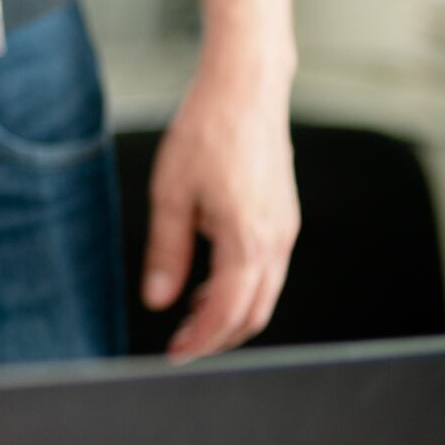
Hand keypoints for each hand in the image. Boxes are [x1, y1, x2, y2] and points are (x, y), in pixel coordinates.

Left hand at [141, 52, 299, 358]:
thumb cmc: (205, 133)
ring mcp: (285, 229)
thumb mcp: (169, 195)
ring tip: (190, 317)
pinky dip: (241, 288)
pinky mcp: (283, 218)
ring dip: (230, 314)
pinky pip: (268, 270)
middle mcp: (276, 240)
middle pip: (254, 313)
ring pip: (265, 294)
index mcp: (247, 239)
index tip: (175, 354)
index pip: (228, 312)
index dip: (202, 340)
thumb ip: (166, 252)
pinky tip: (209, 283)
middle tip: (181, 344)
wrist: (245, 91)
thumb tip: (159, 298)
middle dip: (219, 336)